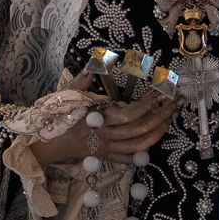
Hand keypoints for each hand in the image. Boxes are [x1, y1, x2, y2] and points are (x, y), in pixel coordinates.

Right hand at [30, 79, 179, 167]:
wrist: (43, 144)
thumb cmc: (54, 117)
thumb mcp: (68, 94)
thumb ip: (85, 78)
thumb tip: (97, 61)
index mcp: (98, 118)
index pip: (130, 112)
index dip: (148, 104)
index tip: (161, 93)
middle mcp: (104, 135)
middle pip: (140, 129)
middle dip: (161, 117)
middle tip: (175, 104)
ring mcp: (105, 149)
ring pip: (138, 146)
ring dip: (157, 133)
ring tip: (168, 120)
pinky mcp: (104, 157)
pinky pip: (128, 158)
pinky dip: (142, 151)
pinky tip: (153, 140)